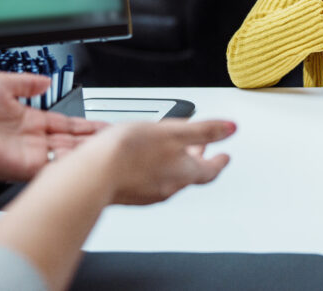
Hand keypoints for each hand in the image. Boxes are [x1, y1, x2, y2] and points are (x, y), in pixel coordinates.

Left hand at [0, 72, 104, 180]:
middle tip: (117, 138)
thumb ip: (24, 83)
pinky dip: (74, 165)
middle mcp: (27, 139)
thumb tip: (43, 80)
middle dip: (94, 140)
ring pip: (67, 156)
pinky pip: (54, 168)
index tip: (102, 124)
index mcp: (23, 119)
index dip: (84, 124)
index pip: (62, 123)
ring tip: (114, 148)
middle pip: (70, 141)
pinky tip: (94, 159)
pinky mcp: (23, 167)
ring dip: (89, 152)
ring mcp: (26, 154)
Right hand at [88, 119, 234, 204]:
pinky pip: (149, 180)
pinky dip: (154, 168)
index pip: (210, 169)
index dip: (220, 160)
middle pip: (190, 173)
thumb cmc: (130, 153)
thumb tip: (231, 128)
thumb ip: (204, 131)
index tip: (226, 156)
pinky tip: (143, 160)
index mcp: (184, 172)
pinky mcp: (128, 193)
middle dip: (197, 158)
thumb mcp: (174, 132)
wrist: (91, 176)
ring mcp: (147, 193)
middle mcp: (168, 187)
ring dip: (174, 162)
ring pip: (169, 177)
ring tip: (171, 150)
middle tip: (201, 149)